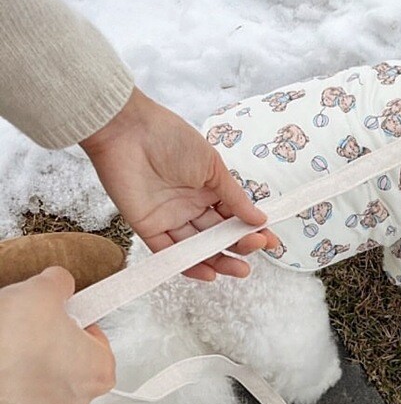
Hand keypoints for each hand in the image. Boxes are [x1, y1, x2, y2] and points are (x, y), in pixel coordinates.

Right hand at [0, 268, 114, 403]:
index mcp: (97, 372)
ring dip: (33, 378)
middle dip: (57, 355)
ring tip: (11, 355)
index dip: (82, 331)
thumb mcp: (41, 291)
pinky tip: (1, 376)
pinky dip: (10, 397)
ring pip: (45, 395)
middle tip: (34, 336)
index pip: (101, 349)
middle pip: (74, 374)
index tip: (66, 323)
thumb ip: (61, 284)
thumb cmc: (8, 338)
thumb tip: (61, 283)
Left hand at [80, 87, 279, 280]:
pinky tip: (210, 273)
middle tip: (256, 249)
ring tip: (240, 270)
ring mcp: (170, 218)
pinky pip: (169, 252)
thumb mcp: (213, 167)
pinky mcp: (148, 227)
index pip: (233, 217)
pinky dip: (189, 265)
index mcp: (208, 189)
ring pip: (198, 247)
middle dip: (239, 246)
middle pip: (218, 235)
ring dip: (219, 260)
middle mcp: (190, 206)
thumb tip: (260, 219)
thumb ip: (235, 197)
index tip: (270, 241)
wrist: (128, 130)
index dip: (251, 230)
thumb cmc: (171, 138)